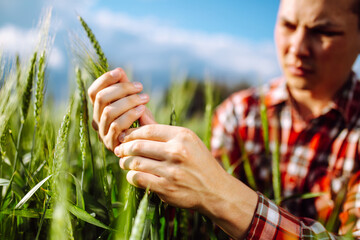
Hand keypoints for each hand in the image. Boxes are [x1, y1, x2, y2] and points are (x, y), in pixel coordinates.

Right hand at [87, 68, 155, 150]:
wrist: (150, 144)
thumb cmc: (142, 121)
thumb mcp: (135, 103)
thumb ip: (126, 89)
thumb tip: (119, 71)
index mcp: (99, 109)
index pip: (93, 92)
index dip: (104, 80)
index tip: (120, 72)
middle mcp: (97, 121)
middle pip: (101, 98)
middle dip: (122, 88)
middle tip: (140, 86)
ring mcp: (103, 133)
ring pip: (109, 111)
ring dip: (128, 101)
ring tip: (145, 98)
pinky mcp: (112, 144)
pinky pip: (117, 126)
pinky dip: (130, 115)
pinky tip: (142, 110)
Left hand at [114, 124, 257, 238]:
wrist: (215, 190)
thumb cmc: (199, 162)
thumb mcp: (187, 141)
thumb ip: (162, 130)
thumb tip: (140, 112)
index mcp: (183, 136)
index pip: (148, 130)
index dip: (132, 133)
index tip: (125, 137)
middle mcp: (177, 152)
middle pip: (138, 145)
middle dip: (124, 148)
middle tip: (119, 150)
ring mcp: (171, 171)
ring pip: (135, 162)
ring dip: (125, 162)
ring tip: (124, 162)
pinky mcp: (166, 188)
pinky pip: (138, 179)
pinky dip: (131, 176)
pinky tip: (132, 175)